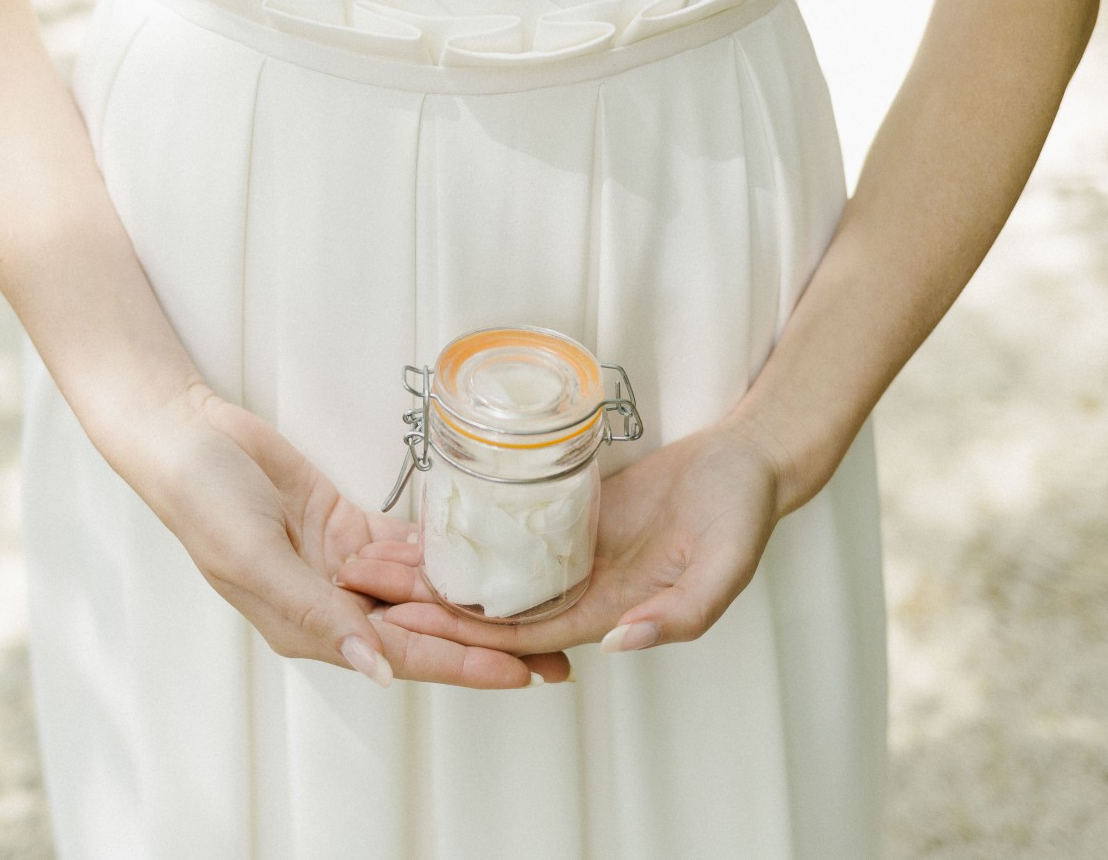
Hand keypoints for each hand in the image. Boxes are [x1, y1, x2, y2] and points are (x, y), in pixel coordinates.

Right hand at [132, 385, 573, 687]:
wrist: (185, 435)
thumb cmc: (203, 499)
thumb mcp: (253, 557)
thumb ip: (316, 612)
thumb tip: (377, 666)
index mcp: (309, 625)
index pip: (404, 655)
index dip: (465, 664)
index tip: (522, 670)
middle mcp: (333, 604)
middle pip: (426, 632)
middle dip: (488, 643)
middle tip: (556, 648)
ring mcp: (342, 566)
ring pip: (422, 592)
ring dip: (475, 600)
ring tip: (537, 604)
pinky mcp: (347, 527)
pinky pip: (406, 547)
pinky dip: (444, 551)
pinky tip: (488, 551)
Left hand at [333, 417, 785, 656]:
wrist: (748, 462)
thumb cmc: (742, 512)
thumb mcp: (725, 565)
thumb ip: (679, 613)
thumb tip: (619, 645)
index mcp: (615, 612)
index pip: (521, 635)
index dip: (462, 632)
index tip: (405, 621)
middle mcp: (585, 590)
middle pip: (492, 608)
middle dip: (427, 601)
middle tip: (359, 584)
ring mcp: (574, 554)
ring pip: (493, 572)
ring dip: (437, 568)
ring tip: (371, 556)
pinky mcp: (572, 518)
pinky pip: (509, 532)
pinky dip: (469, 532)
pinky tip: (427, 522)